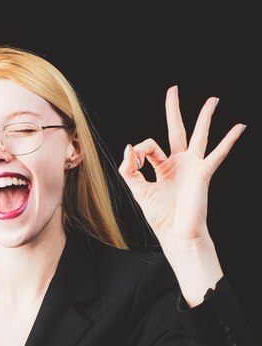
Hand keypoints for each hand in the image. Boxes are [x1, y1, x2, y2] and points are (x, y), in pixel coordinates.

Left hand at [118, 85, 245, 250]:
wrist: (178, 234)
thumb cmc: (161, 217)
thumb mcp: (139, 191)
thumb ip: (129, 171)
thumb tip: (128, 148)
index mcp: (162, 168)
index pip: (149, 146)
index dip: (139, 150)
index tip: (135, 162)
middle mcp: (179, 164)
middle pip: (176, 130)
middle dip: (173, 110)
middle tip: (173, 90)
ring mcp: (193, 167)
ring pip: (199, 135)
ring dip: (205, 117)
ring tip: (212, 100)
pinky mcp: (203, 173)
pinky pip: (217, 153)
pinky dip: (228, 140)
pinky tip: (239, 126)